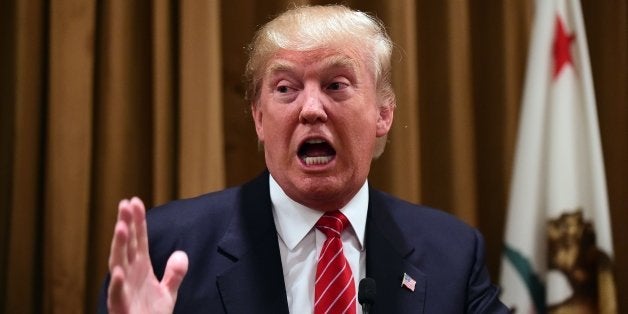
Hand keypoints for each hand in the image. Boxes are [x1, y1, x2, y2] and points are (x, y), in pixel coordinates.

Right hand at [107, 197, 188, 313]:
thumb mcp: (167, 293)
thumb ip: (174, 273)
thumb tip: (181, 254)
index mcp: (139, 270)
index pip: (138, 240)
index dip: (137, 221)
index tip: (135, 201)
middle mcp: (129, 276)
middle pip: (126, 246)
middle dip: (125, 225)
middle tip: (125, 204)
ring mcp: (123, 290)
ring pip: (118, 264)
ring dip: (118, 246)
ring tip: (120, 227)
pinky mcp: (120, 308)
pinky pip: (117, 295)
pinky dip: (117, 283)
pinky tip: (118, 271)